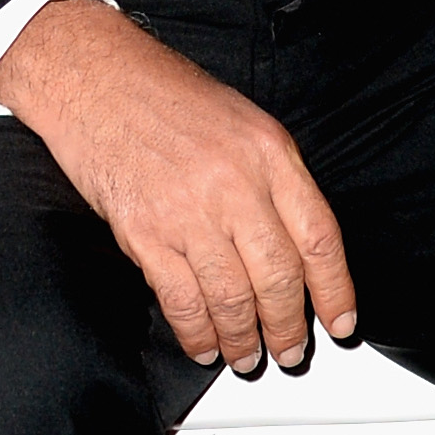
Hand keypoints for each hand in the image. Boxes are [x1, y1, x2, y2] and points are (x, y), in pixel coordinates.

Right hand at [0, 0, 357, 372]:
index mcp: (269, 153)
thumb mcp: (242, 121)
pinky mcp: (144, 232)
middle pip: (278, 276)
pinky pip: (180, 298)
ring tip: (246, 356)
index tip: (341, 320)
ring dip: (242, 338)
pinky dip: (195, 332)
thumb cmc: (164, 96)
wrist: (94, 78)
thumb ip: (272, 179)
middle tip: (289, 351)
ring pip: (231, 296)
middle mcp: (235, 183)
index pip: (318, 236)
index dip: (335, 289)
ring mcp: (188, 210)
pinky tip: (202, 345)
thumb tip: (293, 247)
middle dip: (287, 326)